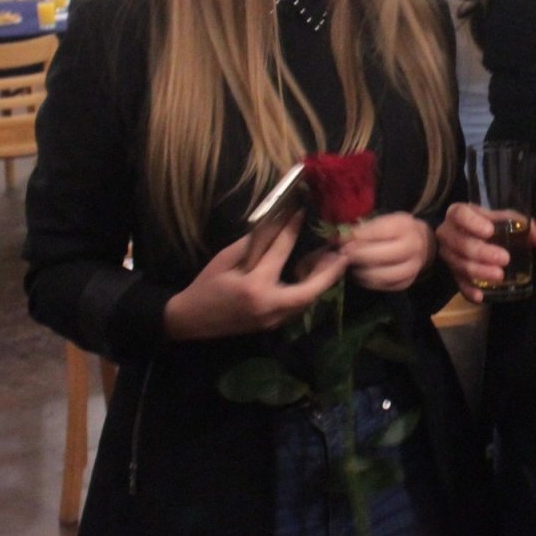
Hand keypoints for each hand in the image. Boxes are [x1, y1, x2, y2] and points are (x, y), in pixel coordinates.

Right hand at [162, 212, 346, 341]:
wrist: (190, 320)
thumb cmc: (206, 285)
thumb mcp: (225, 258)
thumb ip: (253, 243)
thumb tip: (276, 223)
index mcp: (253, 286)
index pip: (279, 252)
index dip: (291, 230)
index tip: (302, 212)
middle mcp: (268, 305)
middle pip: (309, 290)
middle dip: (329, 272)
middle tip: (344, 253)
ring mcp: (273, 319)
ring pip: (307, 300)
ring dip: (322, 281)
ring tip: (334, 260)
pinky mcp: (273, 324)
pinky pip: (297, 305)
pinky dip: (308, 289)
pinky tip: (314, 273)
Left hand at [334, 211, 434, 292]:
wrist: (420, 243)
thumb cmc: (394, 230)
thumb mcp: (383, 221)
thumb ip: (364, 229)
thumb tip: (339, 237)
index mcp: (405, 226)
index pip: (378, 232)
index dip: (357, 237)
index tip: (340, 239)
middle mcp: (413, 247)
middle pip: (381, 256)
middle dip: (358, 256)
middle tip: (342, 254)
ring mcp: (412, 267)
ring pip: (381, 275)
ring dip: (361, 272)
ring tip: (350, 265)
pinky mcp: (406, 283)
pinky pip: (383, 286)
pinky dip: (368, 281)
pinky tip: (360, 273)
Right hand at [436, 202, 535, 303]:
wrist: (467, 237)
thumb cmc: (487, 224)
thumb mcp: (502, 219)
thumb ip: (521, 224)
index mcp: (458, 214)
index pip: (459, 214)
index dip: (473, 223)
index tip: (490, 231)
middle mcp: (448, 233)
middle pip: (461, 243)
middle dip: (482, 252)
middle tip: (505, 259)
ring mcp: (448, 254)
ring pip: (460, 265)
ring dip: (480, 272)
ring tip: (499, 276)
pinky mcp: (451, 272)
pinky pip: (458, 283)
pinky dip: (469, 290)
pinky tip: (481, 296)